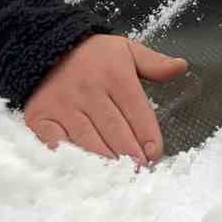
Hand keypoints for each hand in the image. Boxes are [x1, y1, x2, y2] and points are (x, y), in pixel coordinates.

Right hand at [23, 34, 188, 166]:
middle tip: (139, 170)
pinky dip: (72, 158)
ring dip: (106, 161)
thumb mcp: (126, 50)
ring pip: (89, 141)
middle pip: (115, 131)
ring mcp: (63, 105)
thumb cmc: (93, 54)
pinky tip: (85, 169)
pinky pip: (57, 143)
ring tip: (119, 175)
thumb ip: (154, 63)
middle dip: (130, 154)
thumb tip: (181, 66)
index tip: (154, 154)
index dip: (148, 136)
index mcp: (115, 74)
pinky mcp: (41, 117)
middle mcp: (89, 90)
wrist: (46, 46)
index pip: (137, 111)